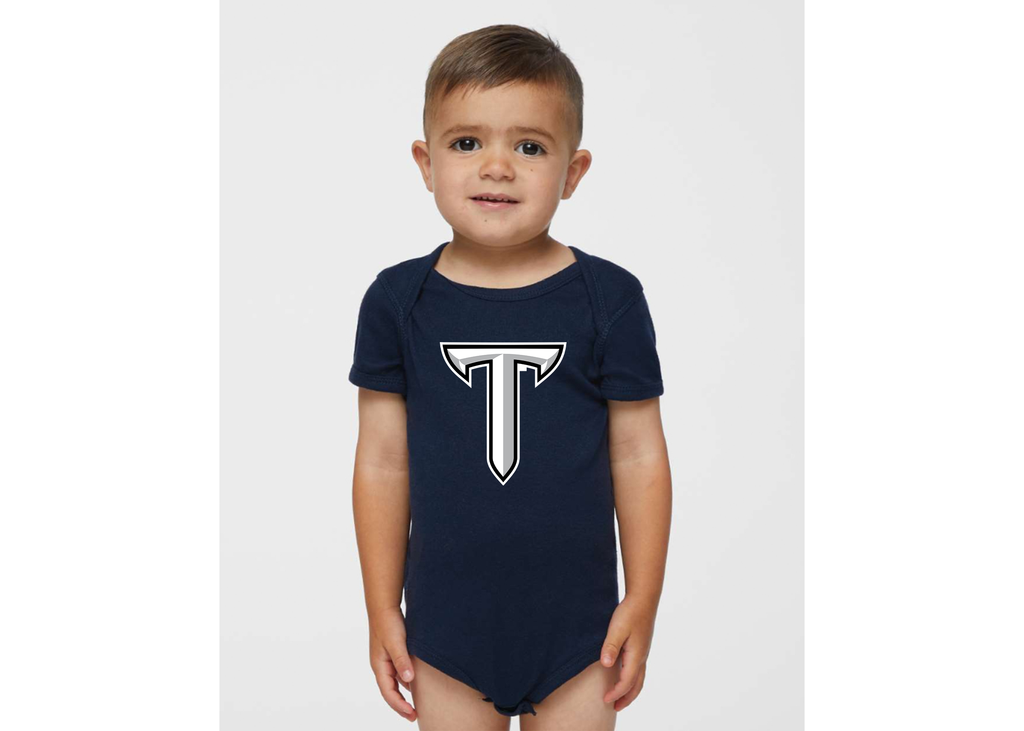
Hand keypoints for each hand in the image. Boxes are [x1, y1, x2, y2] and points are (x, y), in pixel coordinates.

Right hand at [368, 605, 416, 722]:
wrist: (384, 605)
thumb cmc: (388, 623)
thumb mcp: (396, 642)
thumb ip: (402, 661)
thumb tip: (409, 680)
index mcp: (379, 666)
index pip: (388, 693)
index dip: (400, 706)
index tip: (412, 715)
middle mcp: (382, 666)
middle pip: (390, 691)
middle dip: (401, 705)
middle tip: (415, 716)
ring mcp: (387, 660)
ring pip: (395, 682)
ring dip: (404, 694)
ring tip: (417, 703)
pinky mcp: (393, 653)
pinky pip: (400, 672)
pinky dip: (407, 680)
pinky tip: (417, 682)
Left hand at [599, 594, 656, 711]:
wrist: (643, 598)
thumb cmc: (630, 612)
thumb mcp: (617, 628)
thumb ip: (611, 647)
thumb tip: (606, 665)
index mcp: (636, 655)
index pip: (626, 681)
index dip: (615, 693)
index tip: (604, 700)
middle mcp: (642, 657)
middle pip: (636, 685)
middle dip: (626, 698)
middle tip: (615, 707)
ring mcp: (643, 652)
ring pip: (639, 678)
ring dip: (630, 690)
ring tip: (620, 697)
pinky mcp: (641, 646)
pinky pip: (639, 670)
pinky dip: (633, 679)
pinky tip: (625, 676)